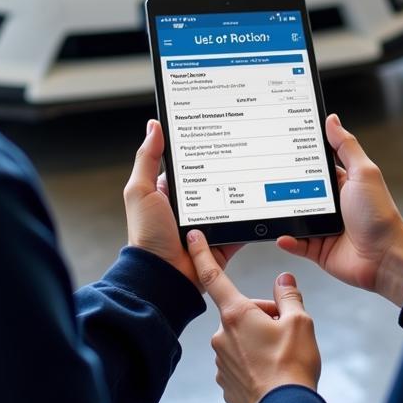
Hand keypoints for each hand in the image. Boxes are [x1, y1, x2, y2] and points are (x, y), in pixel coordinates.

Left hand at [124, 120, 240, 287]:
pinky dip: (250, 219)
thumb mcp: (141, 191)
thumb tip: (154, 126)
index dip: (201, 150)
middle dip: (227, 170)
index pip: (189, 164)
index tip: (218, 131)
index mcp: (170, 192)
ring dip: (241, 194)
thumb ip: (148, 158)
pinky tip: (261, 205)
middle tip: (244, 152)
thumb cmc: (147, 236)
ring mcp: (208, 224)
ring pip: (232, 202)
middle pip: (214, 181)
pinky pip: (242, 227)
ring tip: (255, 175)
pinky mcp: (223, 241)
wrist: (164, 277)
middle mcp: (190, 208)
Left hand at [187, 230, 320, 402]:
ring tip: (281, 355)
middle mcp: (221, 335)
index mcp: (236, 314)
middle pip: (240, 312)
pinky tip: (271, 372)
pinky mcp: (225, 383)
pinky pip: (239, 362)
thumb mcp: (299, 322)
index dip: (202, 253)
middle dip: (261, 315)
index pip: (213, 276)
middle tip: (285, 330)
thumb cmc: (292, 365)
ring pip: (241, 338)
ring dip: (258, 339)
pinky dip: (254, 362)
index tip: (192, 236)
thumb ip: (288, 297)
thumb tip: (284, 281)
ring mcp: (221, 361)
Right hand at [275, 114, 402, 306]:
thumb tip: (332, 120)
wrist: (385, 256)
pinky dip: (287, 239)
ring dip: (282, 213)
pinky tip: (281, 234)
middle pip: (298, 191)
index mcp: (341, 184)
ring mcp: (323, 226)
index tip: (277, 146)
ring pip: (293, 217)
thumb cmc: (380, 214)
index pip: (313, 167)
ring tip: (268, 205)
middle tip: (264, 176)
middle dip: (282, 186)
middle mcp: (330, 204)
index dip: (297, 158)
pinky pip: (296, 243)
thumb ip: (346, 146)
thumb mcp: (363, 173)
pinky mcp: (318, 248)